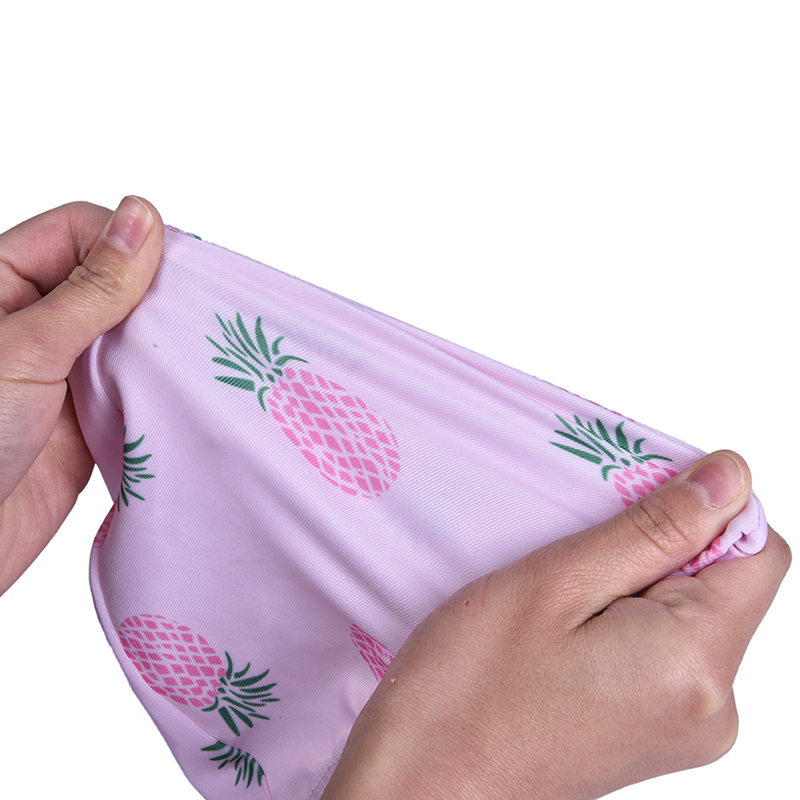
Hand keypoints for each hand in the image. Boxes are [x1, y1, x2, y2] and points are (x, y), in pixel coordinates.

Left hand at [0, 197, 162, 595]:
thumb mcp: (26, 348)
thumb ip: (92, 287)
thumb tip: (142, 215)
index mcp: (1, 284)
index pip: (80, 232)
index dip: (130, 242)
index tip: (177, 272)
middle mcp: (35, 325)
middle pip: (114, 285)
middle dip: (157, 299)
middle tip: (201, 318)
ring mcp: (62, 377)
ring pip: (130, 342)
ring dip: (162, 350)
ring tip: (200, 359)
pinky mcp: (86, 426)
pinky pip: (136, 395)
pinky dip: (160, 397)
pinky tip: (184, 399)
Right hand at [322, 451, 790, 799]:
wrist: (421, 785)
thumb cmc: (467, 689)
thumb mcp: (555, 583)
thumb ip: (654, 530)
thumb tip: (731, 477)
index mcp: (696, 664)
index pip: (759, 552)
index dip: (704, 510)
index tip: (629, 506)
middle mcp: (713, 708)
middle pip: (724, 584)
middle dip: (660, 549)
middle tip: (575, 557)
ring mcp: (686, 729)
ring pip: (689, 614)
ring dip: (635, 584)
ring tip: (560, 599)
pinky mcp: (656, 734)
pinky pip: (666, 651)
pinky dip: (625, 620)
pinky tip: (564, 630)